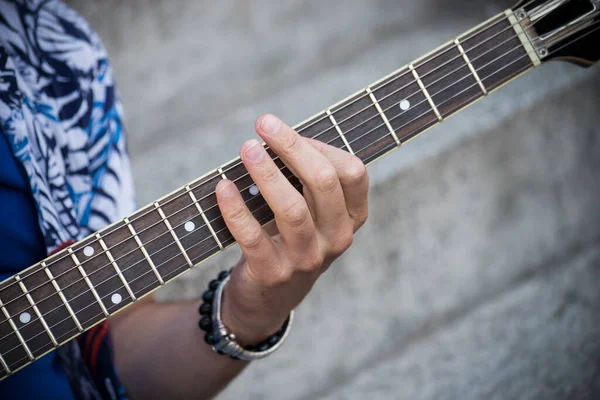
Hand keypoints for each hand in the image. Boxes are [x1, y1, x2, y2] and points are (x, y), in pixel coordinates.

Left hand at [215, 114, 368, 344]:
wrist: (269, 298)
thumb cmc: (288, 239)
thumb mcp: (311, 212)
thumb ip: (306, 178)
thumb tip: (277, 133)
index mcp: (352, 217)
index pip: (352, 172)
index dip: (320, 145)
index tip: (287, 133)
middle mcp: (337, 238)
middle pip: (323, 182)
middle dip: (291, 146)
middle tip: (262, 124)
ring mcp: (308, 259)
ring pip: (291, 208)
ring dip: (266, 173)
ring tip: (245, 148)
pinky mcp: (274, 274)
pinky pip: (253, 237)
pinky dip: (235, 209)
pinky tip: (222, 187)